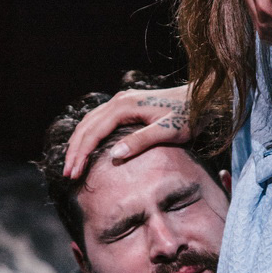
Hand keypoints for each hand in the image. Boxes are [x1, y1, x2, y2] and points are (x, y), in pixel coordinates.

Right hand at [62, 85, 193, 178]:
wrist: (204, 98)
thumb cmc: (189, 116)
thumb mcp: (168, 131)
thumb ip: (141, 141)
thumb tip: (113, 155)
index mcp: (125, 106)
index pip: (93, 132)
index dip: (81, 154)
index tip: (73, 174)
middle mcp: (119, 100)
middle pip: (86, 126)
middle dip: (74, 151)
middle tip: (67, 174)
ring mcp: (122, 101)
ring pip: (90, 121)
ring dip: (79, 143)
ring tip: (72, 164)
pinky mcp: (127, 105)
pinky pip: (100, 120)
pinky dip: (89, 134)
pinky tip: (87, 148)